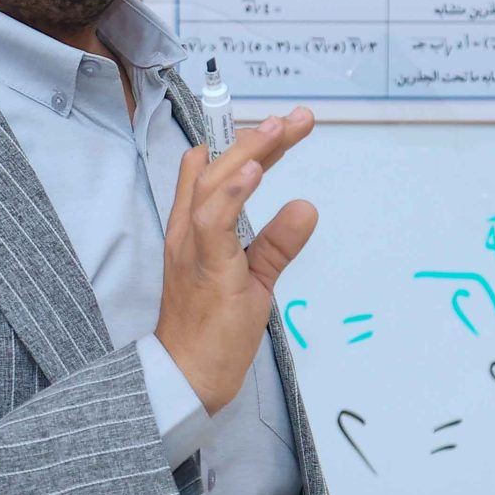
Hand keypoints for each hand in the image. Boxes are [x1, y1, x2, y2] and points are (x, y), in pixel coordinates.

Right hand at [154, 107, 318, 413]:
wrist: (187, 375)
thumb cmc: (214, 329)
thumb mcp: (253, 277)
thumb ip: (276, 242)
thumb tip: (306, 206)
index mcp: (194, 229)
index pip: (215, 172)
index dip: (246, 145)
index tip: (283, 127)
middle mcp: (187, 230)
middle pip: (214, 167)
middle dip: (254, 138)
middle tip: (294, 119)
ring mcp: (192, 246)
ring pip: (211, 184)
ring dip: (245, 153)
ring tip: (278, 130)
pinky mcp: (205, 267)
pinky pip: (214, 221)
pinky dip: (233, 191)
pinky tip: (256, 170)